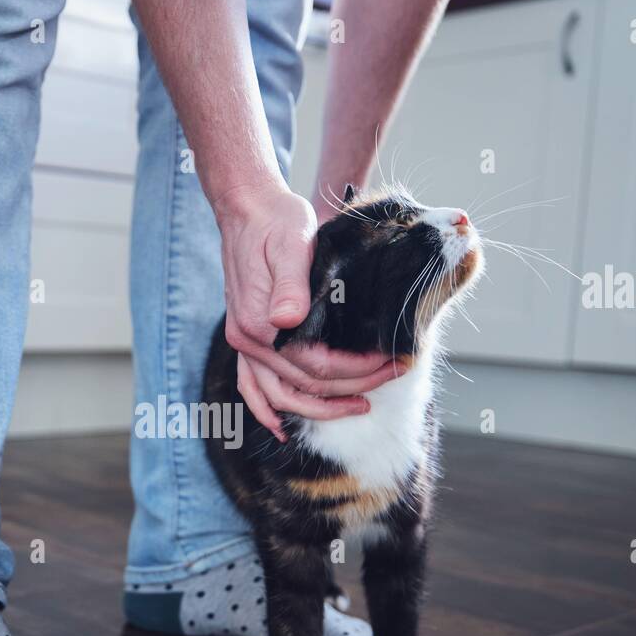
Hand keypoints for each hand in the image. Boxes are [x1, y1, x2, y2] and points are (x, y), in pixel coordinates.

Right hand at [213, 183, 398, 440]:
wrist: (248, 208)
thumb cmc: (276, 221)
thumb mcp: (291, 241)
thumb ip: (290, 283)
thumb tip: (287, 320)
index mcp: (259, 322)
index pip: (315, 366)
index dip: (357, 372)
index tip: (391, 362)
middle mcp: (247, 340)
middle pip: (304, 385)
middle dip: (352, 388)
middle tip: (392, 376)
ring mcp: (243, 343)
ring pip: (279, 396)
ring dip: (319, 409)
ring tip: (358, 407)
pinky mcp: (245, 339)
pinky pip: (252, 388)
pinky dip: (266, 410)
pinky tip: (283, 427)